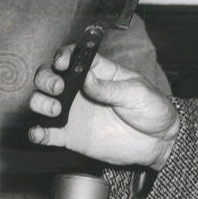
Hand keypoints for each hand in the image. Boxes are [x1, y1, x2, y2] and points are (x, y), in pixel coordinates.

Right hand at [29, 47, 179, 169]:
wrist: (159, 141)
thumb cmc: (152, 110)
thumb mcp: (136, 92)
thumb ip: (108, 87)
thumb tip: (86, 77)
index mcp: (98, 73)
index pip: (73, 57)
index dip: (63, 56)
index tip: (63, 63)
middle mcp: (81, 90)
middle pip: (50, 76)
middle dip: (46, 78)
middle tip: (58, 88)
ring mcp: (75, 112)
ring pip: (42, 101)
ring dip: (40, 102)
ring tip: (55, 109)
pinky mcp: (72, 135)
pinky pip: (48, 133)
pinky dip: (38, 133)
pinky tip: (40, 133)